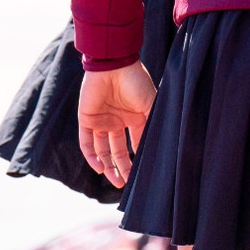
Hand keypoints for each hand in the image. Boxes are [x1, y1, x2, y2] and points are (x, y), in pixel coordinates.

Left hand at [78, 62, 155, 188]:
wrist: (114, 66)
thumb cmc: (136, 82)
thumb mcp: (150, 104)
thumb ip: (153, 124)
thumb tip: (163, 146)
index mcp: (134, 118)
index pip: (136, 143)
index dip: (139, 158)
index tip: (144, 174)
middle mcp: (117, 122)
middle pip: (118, 151)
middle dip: (122, 167)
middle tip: (126, 184)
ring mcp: (101, 121)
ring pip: (102, 150)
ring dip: (107, 166)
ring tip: (115, 180)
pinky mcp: (87, 120)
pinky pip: (86, 143)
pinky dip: (92, 156)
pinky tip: (100, 167)